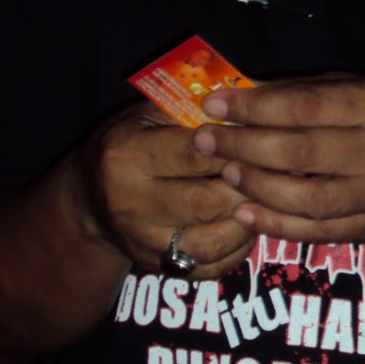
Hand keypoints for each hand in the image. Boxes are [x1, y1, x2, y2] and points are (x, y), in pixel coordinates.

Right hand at [78, 102, 254, 277]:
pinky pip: (210, 267)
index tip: (261, 138)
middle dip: (246, 187)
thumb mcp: (150, 114)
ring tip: (264, 199)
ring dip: (248, 222)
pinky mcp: (157, 266)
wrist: (90, 198)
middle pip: (206, 203)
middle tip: (274, 173)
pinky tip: (248, 225)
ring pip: (211, 242)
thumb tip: (256, 97)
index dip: (233, 147)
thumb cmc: (132, 143)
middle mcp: (130, 202)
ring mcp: (143, 240)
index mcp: (127, 154)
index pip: (192, 154)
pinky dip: (238, 249)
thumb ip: (195, 106)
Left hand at [193, 74, 364, 244]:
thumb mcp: (361, 89)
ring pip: (305, 198)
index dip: (255, 106)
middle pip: (300, 152)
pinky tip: (245, 212)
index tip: (215, 104)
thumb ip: (307, 90)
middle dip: (244, 145)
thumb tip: (244, 91)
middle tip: (206, 139)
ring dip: (256, 186)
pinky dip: (275, 225)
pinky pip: (315, 232)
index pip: (306, 106)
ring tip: (225, 172)